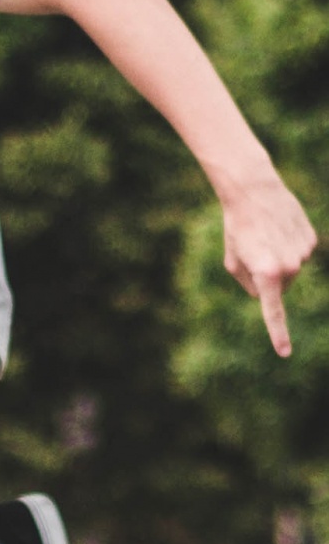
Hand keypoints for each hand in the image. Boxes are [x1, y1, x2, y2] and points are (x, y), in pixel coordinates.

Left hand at [222, 168, 317, 357]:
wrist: (254, 190)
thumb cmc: (237, 228)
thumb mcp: (233, 262)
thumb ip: (249, 284)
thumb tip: (268, 293)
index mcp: (266, 275)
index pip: (273, 311)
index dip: (278, 334)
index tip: (284, 353)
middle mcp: (290, 267)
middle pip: (279, 288)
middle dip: (268, 276)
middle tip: (256, 251)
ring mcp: (304, 254)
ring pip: (291, 271)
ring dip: (279, 260)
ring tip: (267, 237)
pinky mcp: (311, 240)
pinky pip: (299, 254)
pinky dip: (290, 246)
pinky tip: (280, 229)